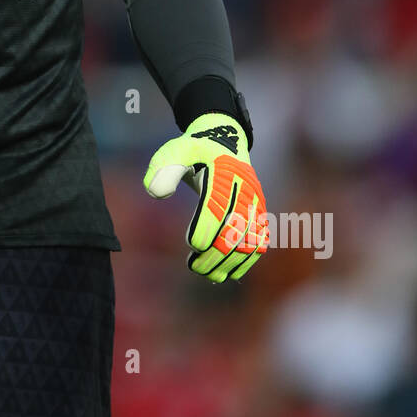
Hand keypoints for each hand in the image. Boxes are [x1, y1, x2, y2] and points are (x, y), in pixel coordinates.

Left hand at [143, 114, 268, 281]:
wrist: (223, 142)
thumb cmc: (193, 151)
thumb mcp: (174, 151)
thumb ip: (162, 169)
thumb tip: (156, 193)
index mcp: (224, 171)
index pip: (217, 206)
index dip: (206, 228)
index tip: (191, 244)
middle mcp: (245, 188)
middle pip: (235, 229)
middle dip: (216, 253)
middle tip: (194, 267)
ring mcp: (255, 202)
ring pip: (250, 240)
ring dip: (231, 262)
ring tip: (209, 275)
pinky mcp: (259, 214)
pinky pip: (260, 242)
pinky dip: (247, 260)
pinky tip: (228, 272)